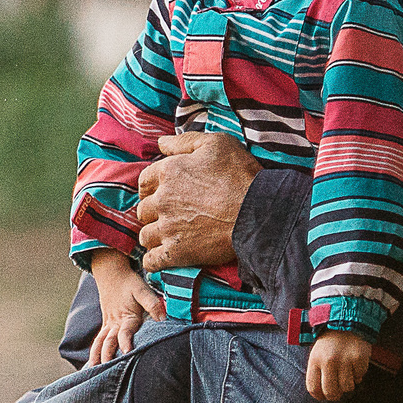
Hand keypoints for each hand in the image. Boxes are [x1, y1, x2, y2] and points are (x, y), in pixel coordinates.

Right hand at [87, 256, 166, 365]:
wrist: (111, 273)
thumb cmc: (129, 283)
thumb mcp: (142, 290)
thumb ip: (152, 304)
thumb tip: (163, 318)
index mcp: (126, 316)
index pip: (125, 332)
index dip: (125, 341)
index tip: (127, 352)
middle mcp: (115, 323)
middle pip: (108, 341)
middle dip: (106, 355)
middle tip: (104, 370)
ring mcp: (108, 324)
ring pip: (100, 342)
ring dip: (96, 356)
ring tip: (93, 370)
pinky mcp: (106, 324)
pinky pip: (98, 340)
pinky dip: (94, 351)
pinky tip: (93, 363)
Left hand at [138, 133, 261, 272]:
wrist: (258, 212)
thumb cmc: (240, 175)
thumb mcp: (216, 144)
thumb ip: (184, 141)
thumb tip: (160, 142)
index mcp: (168, 172)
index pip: (144, 182)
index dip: (152, 188)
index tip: (162, 193)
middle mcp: (162, 200)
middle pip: (144, 209)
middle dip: (154, 213)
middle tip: (170, 216)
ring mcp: (167, 228)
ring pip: (145, 235)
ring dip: (154, 236)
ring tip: (168, 237)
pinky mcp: (176, 252)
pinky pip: (152, 261)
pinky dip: (154, 261)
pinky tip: (162, 258)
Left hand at [307, 331, 373, 401]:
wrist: (346, 321)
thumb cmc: (329, 343)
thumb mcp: (317, 354)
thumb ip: (318, 373)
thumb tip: (323, 396)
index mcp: (315, 360)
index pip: (313, 388)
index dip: (319, 396)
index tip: (324, 396)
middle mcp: (329, 361)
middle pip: (330, 392)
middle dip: (334, 395)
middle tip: (338, 391)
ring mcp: (345, 360)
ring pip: (347, 388)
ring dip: (348, 385)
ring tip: (347, 375)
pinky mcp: (359, 358)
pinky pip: (360, 377)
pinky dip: (358, 374)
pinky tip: (355, 365)